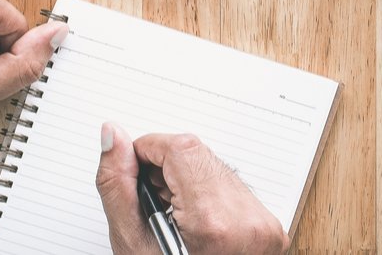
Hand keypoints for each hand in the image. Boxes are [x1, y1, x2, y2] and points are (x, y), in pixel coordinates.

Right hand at [97, 127, 289, 254]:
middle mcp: (249, 220)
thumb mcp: (133, 244)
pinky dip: (207, 198)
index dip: (149, 150)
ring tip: (169, 221)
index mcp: (216, 223)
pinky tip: (190, 226)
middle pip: (200, 156)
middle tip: (148, 203)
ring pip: (218, 169)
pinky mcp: (269, 228)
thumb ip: (119, 185)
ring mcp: (264, 225)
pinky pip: (235, 191)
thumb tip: (112, 136)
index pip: (182, 148)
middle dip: (165, 169)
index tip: (131, 168)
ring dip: (186, 182)